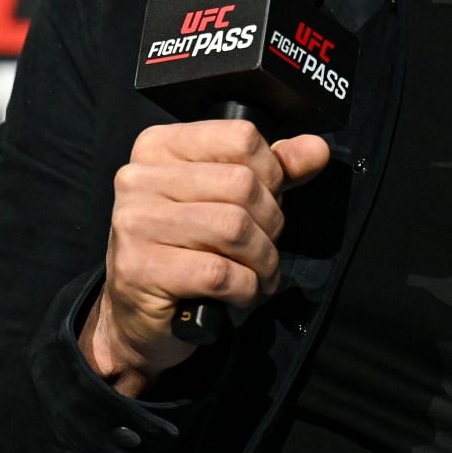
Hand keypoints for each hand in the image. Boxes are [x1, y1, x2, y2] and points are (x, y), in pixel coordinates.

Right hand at [79, 119, 329, 395]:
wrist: (136, 315)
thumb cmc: (184, 249)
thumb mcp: (225, 199)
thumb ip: (272, 170)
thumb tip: (315, 149)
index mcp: (158, 147)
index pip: (241, 137)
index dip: (272, 173)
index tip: (268, 199)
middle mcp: (139, 178)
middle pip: (242, 184)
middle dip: (270, 222)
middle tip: (264, 245)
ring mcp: (136, 223)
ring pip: (235, 228)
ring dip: (263, 260)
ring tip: (259, 273)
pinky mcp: (141, 270)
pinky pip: (220, 272)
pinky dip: (246, 288)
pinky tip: (240, 294)